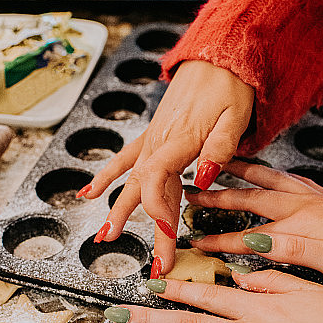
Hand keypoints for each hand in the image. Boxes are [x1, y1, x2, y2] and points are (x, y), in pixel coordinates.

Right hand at [77, 60, 253, 274]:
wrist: (218, 57)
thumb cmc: (230, 86)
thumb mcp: (235, 117)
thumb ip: (218, 149)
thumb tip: (202, 179)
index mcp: (180, 140)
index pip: (159, 181)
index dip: (160, 212)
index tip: (168, 237)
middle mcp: (160, 142)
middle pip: (147, 192)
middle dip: (150, 230)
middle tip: (154, 265)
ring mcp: (152, 140)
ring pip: (132, 181)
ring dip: (118, 210)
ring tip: (105, 237)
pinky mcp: (152, 137)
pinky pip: (124, 159)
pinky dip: (105, 176)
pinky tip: (87, 194)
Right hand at [187, 161, 322, 286]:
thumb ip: (291, 248)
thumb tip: (251, 241)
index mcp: (302, 224)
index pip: (248, 232)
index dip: (218, 238)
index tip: (192, 240)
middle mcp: (305, 206)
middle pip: (251, 197)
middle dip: (218, 195)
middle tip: (190, 191)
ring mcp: (317, 200)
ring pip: (270, 181)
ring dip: (242, 174)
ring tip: (221, 164)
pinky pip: (291, 179)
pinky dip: (273, 173)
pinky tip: (270, 173)